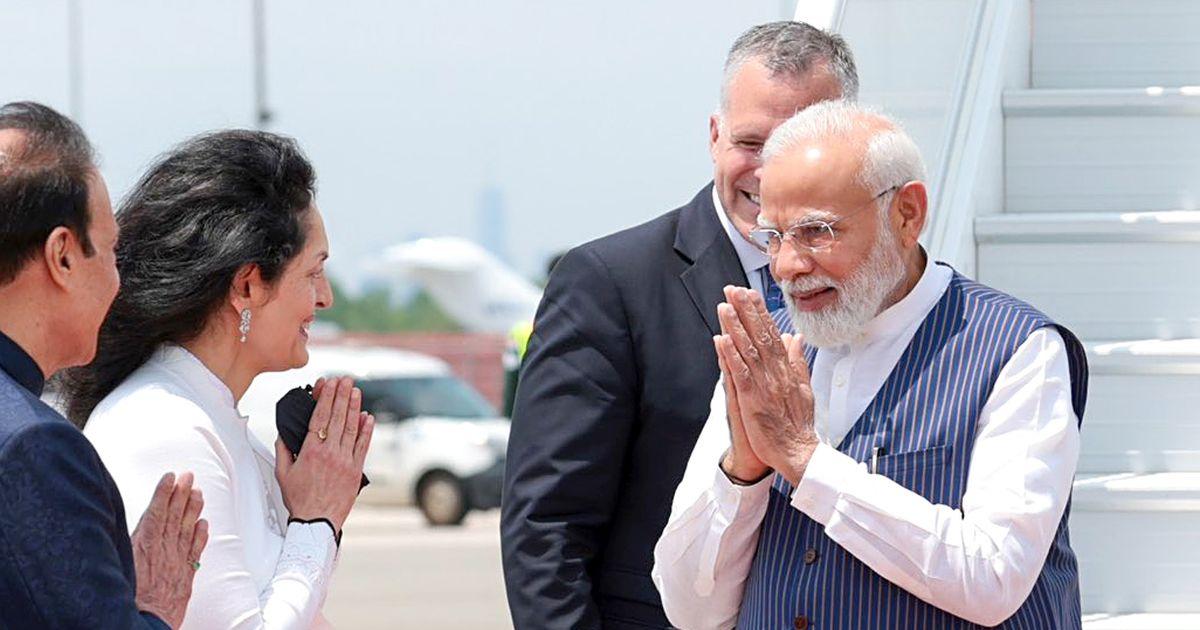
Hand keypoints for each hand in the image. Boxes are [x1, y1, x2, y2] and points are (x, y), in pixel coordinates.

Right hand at [132, 472, 208, 628]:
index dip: (164, 493)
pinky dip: (200, 535)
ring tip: (198, 492)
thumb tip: (128, 529)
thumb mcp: (119, 565)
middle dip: (181, 493)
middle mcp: (163, 550)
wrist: (145, 624)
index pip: (156, 512)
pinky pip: (196, 550)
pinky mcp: (185, 575)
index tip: (170, 477)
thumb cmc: (128, 599)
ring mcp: (176, 561)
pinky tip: (204, 523)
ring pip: (186, 528)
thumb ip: (127, 546)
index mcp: (143, 546)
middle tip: (189, 476)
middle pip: (174, 515)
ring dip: (193, 509)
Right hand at [275, 376, 374, 531]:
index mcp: (310, 452)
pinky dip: (366, 430)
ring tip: (356, 391)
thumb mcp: (283, 474)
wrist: (317, 522)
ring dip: (354, 407)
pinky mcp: (356, 470)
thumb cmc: (299, 500)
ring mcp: (345, 461)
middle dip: (342, 396)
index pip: (319, 418)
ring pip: (351, 428)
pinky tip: (368, 417)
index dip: (326, 398)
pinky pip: (363, 446)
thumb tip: (283, 434)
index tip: (329, 384)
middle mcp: (330, 453)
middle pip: (337, 418)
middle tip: (346, 380)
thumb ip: (283, 451)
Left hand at [716, 285, 818, 485]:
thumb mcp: (804, 387)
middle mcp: (776, 373)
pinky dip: (731, 355)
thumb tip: (794, 338)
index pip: (772, 334)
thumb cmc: (798, 424)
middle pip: (760, 335)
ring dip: (736, 326)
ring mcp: (765, 385)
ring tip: (724, 306)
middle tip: (733, 289)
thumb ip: (797, 361)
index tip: (750, 293)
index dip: (760, 313)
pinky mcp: (753, 400)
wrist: (799, 453)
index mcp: (787, 369)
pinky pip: (741, 373)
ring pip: (749, 350)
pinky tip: (721, 339)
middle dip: (746, 311)